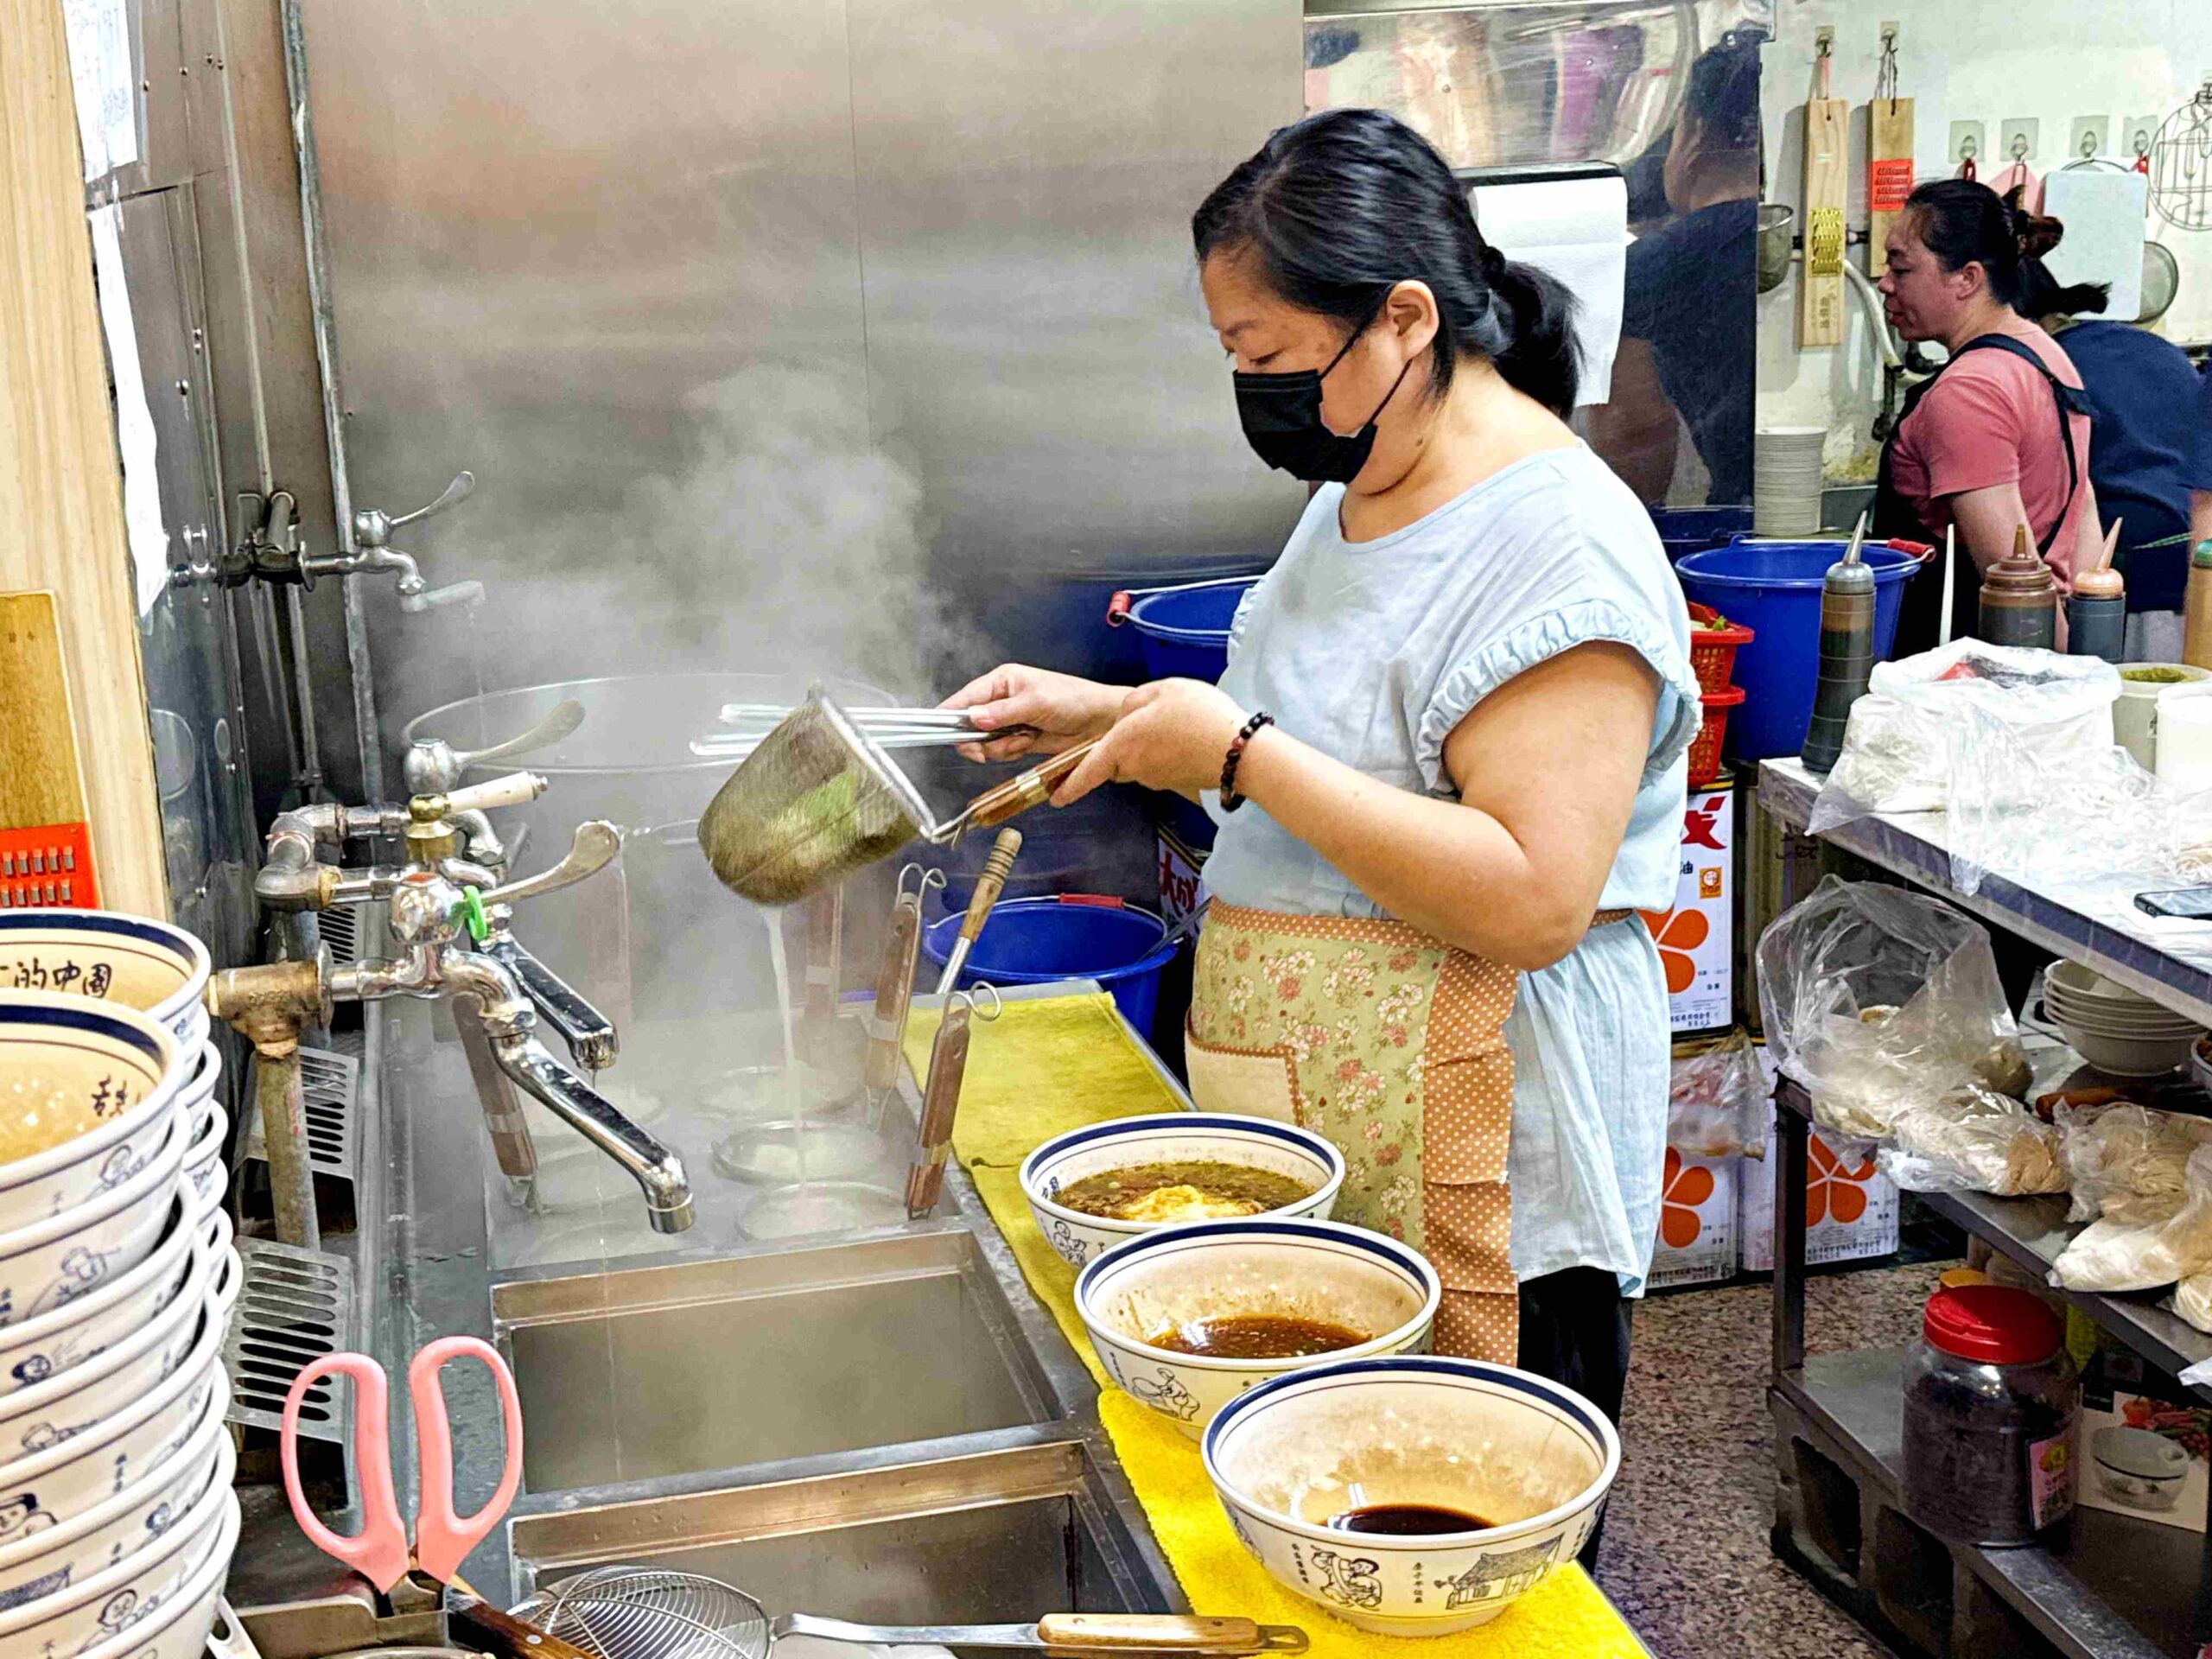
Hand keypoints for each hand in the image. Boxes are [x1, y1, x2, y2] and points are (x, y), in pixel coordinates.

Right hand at [942, 665, 1124, 761]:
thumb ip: (1003, 713)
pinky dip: (1011, 752)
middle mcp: (1001, 700)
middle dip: (979, 738)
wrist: (1100, 723)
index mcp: (1002, 681)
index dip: (951, 714)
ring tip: (1025, 738)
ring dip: (1001, 746)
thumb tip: (973, 719)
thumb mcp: (1036, 703)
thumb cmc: (1073, 700)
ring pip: (984, 742)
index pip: (966, 697)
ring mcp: (1009, 721)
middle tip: (988, 748)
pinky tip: (1028, 744)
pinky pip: (1000, 751)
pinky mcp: (1018, 739)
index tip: (939, 729)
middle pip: (969, 724)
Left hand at [1050, 679, 1248, 805]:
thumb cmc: (1199, 716)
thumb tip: (1125, 717)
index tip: (1055, 797)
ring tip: (1174, 724)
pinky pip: (1160, 765)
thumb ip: (1133, 702)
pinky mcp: (1174, 782)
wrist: (1239, 750)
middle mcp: (1135, 767)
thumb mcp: (1161, 690)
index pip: (1088, 769)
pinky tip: (1186, 737)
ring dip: (1147, 746)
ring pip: (1139, 762)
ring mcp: (1156, 778)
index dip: (1069, 785)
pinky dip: (1166, 753)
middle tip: (1147, 720)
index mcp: (1123, 744)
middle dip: (1121, 745)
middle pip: (1115, 760)